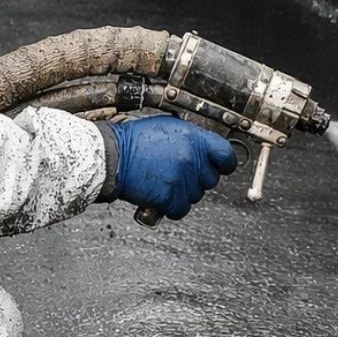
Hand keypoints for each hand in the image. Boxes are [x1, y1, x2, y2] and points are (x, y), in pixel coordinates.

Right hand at [108, 115, 237, 219]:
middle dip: (197, 179)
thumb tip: (204, 148)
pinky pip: (181, 209)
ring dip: (183, 193)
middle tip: (179, 174)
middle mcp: (190, 158)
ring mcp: (181, 179)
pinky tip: (161, 196)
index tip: (220, 167)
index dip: (224, 163)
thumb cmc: (133, 141)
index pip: (226, 155)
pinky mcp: (169, 196)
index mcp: (194, 138)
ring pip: (196, 195)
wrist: (112, 156)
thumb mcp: (168, 127)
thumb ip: (191, 138)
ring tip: (165, 181)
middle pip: (211, 179)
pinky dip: (171, 207)